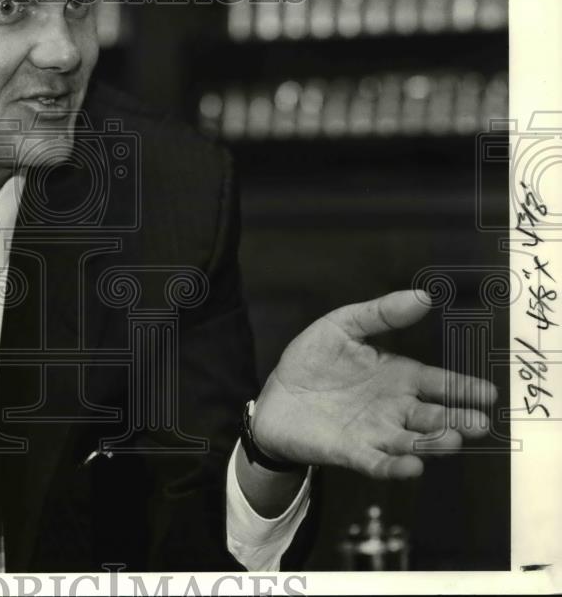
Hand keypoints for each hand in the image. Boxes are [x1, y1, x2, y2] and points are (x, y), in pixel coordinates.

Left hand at [251, 289, 496, 479]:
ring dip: (432, 442)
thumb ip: (380, 314)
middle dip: (457, 420)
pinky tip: (412, 466)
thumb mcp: (342, 327)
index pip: (438, 384)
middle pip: (433, 416)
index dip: (463, 388)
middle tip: (477, 422)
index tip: (488, 393)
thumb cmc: (312, 360)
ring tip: (451, 440)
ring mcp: (375, 433)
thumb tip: (423, 296)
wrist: (274, 397)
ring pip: (412, 441)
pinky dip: (395, 466)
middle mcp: (394, 408)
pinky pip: (378, 462)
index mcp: (397, 376)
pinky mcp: (351, 452)